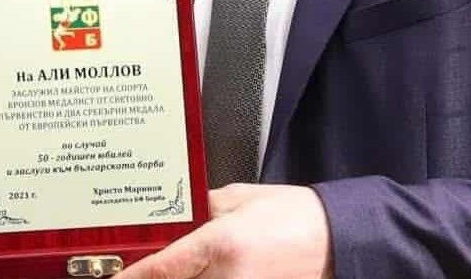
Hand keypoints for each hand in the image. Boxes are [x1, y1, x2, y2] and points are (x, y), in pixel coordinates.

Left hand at [118, 184, 331, 278]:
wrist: (339, 240)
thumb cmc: (294, 215)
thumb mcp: (238, 199)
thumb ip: (200, 210)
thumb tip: (169, 220)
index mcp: (222, 245)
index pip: (162, 269)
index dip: (131, 277)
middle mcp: (230, 278)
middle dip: (157, 278)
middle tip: (136, 271)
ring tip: (170, 269)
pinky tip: (195, 273)